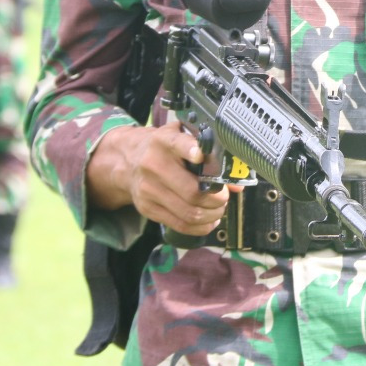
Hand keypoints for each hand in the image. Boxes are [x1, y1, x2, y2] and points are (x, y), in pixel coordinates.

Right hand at [86, 123, 233, 236]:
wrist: (128, 162)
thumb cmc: (164, 148)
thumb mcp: (181, 138)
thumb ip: (209, 152)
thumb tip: (237, 182)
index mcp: (164, 141)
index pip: (177, 144)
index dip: (191, 150)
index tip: (202, 155)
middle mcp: (153, 164)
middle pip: (192, 191)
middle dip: (217, 198)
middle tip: (224, 196)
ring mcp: (148, 189)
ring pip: (189, 212)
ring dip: (212, 214)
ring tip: (219, 208)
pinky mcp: (147, 209)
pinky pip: (180, 225)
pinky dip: (201, 227)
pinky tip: (209, 220)